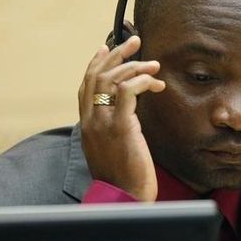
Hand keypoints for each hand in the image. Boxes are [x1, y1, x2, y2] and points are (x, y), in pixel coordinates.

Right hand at [78, 25, 164, 201]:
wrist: (124, 199)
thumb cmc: (123, 178)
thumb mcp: (111, 148)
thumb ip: (112, 127)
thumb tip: (126, 113)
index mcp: (86, 125)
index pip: (85, 85)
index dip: (96, 63)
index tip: (107, 47)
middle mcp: (90, 120)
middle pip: (97, 75)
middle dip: (116, 54)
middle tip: (135, 41)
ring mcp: (103, 123)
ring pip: (111, 80)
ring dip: (134, 66)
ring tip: (154, 64)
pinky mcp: (121, 128)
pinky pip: (128, 92)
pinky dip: (141, 81)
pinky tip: (155, 83)